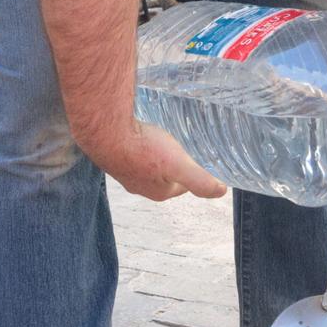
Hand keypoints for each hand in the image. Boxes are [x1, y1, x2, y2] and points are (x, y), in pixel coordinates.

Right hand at [82, 118, 226, 202]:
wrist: (105, 134)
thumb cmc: (141, 150)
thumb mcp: (179, 165)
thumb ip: (199, 180)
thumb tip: (221, 191)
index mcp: (159, 192)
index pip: (182, 186)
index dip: (192, 173)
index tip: (196, 159)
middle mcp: (140, 186)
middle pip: (165, 177)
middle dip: (173, 166)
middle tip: (181, 148)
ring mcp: (125, 172)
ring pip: (147, 166)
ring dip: (155, 156)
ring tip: (162, 141)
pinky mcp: (114, 156)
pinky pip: (132, 153)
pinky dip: (139, 146)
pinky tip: (141, 135)